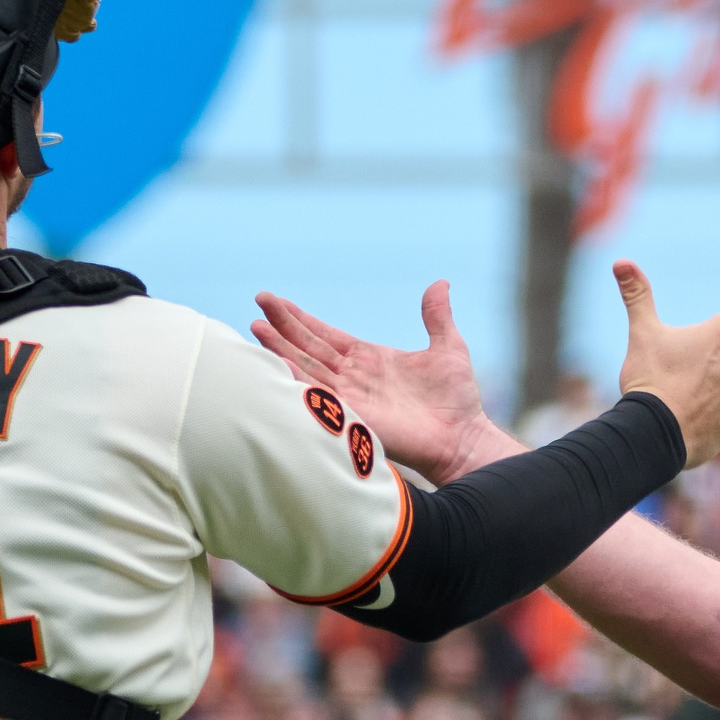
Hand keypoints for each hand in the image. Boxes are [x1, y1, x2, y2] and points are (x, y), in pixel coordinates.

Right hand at [254, 282, 496, 482]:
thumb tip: (440, 283)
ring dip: (281, 348)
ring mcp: (350, 396)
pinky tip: (279, 364)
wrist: (462, 436)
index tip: (276, 301)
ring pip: (307, 367)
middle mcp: (353, 377)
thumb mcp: (447, 347)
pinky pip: (320, 395)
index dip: (301, 319)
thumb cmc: (456, 399)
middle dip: (283, 325)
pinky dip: (299, 380)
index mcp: (369, 359)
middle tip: (260, 301)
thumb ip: (437, 316)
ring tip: (257, 326)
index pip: (326, 335)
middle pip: (309, 347)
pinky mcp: (353, 415)